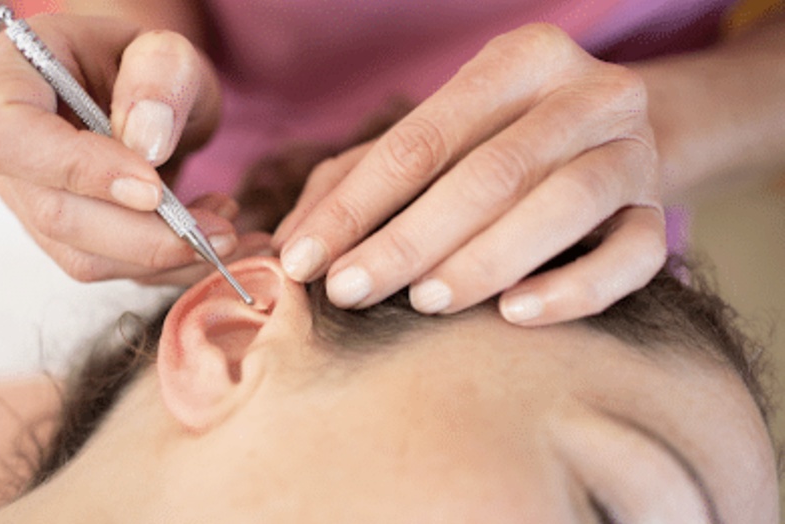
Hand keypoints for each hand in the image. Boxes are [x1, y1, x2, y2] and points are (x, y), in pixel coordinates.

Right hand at [0, 14, 230, 283]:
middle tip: (219, 229)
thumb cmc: (148, 68)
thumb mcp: (167, 50)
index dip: (78, 170)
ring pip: (86, 258)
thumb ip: (159, 76)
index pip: (7, 138)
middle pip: (55, 215)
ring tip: (225, 226)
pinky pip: (116, 271)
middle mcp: (8, 154)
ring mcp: (33, 204)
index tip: (154, 188)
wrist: (148, 98)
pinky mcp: (70, 241)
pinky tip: (213, 239)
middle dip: (146, 235)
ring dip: (167, 255)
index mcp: (11, 82)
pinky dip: (173, 265)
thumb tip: (146, 143)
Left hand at [273, 23, 665, 325]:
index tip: (305, 260)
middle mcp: (587, 95)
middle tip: (351, 292)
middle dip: (410, 239)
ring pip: (564, 205)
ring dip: (486, 260)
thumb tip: (291, 243)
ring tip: (425, 303)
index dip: (358, 204)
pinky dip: (573, 288)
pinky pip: (632, 256)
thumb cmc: (493, 148)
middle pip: (492, 171)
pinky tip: (514, 315)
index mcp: (520, 61)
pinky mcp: (659, 214)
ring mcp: (631, 154)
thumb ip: (354, 182)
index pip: (423, 138)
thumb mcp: (425, 145)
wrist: (605, 146)